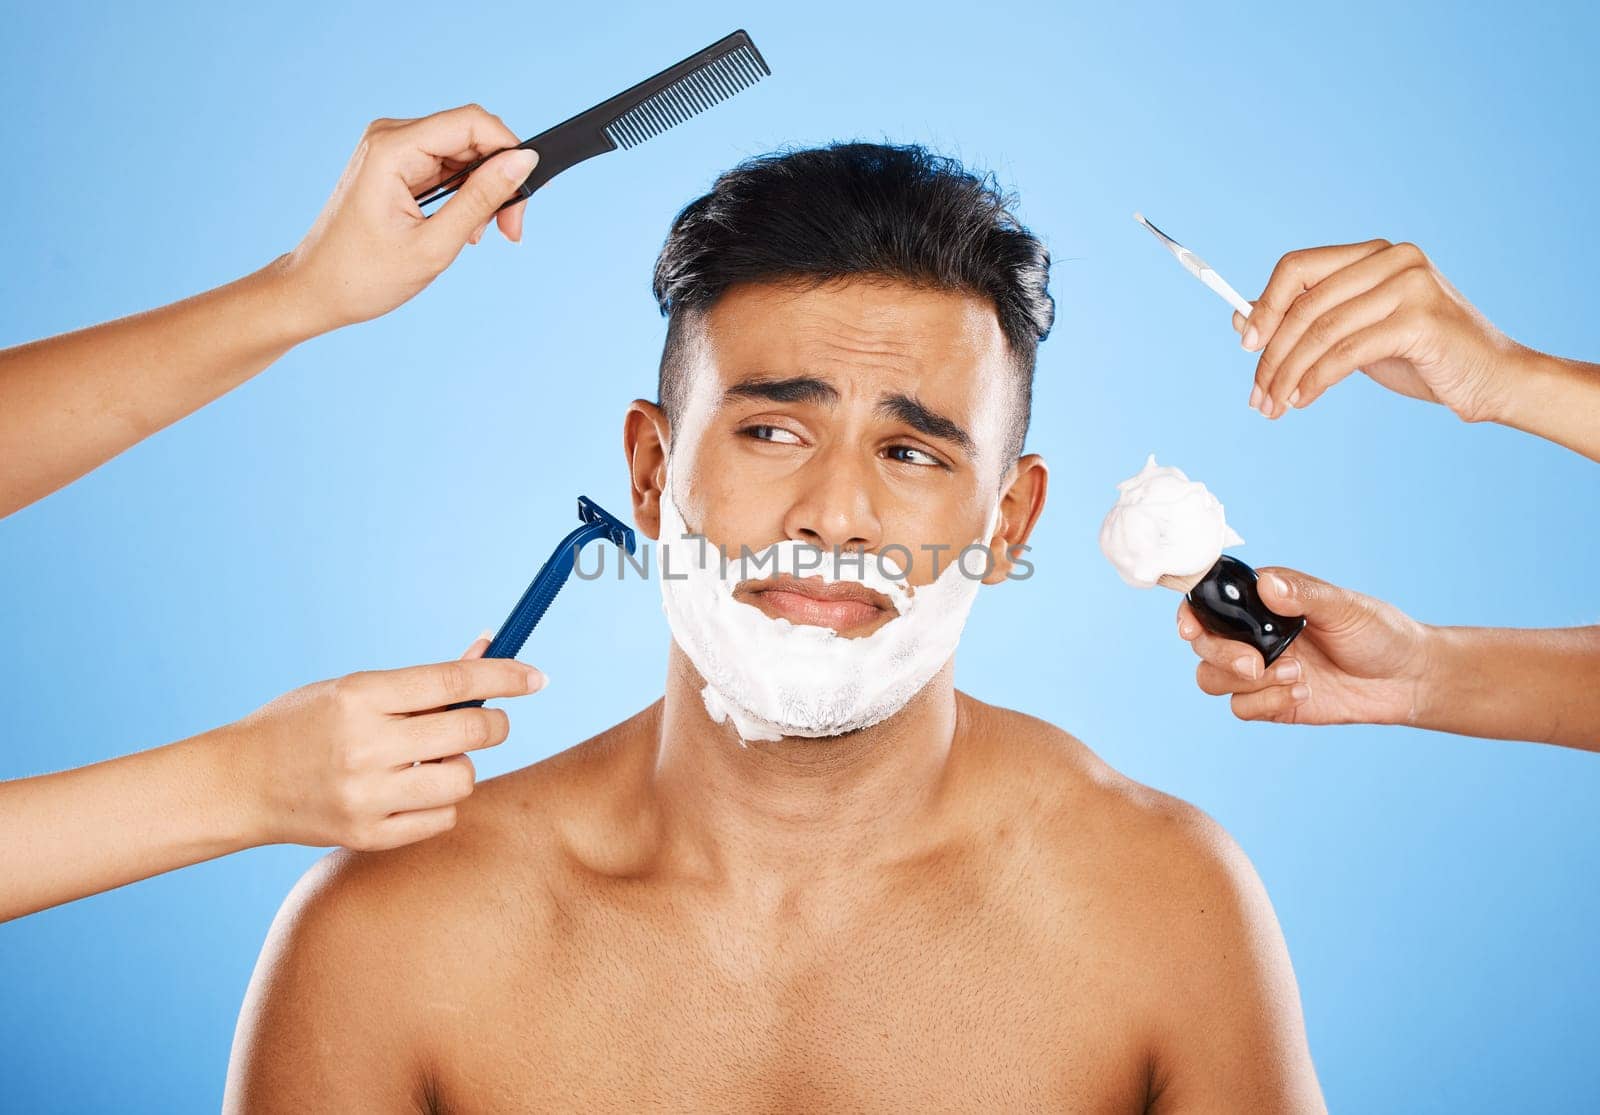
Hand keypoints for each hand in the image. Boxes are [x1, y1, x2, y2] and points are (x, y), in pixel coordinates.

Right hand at [223, 636, 545, 849]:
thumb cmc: (304, 724)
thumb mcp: (354, 688)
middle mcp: (364, 745)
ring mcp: (365, 795)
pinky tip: (412, 790)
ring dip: (461, 765)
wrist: (239, 784)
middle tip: (487, 721)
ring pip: (463, 777)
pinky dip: (440, 801)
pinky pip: (442, 817)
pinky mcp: (366, 835)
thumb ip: (422, 681)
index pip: (453, 680)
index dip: (505, 674)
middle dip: (494, 723)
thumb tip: (490, 647)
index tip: (538, 677)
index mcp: (359, 696)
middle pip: (470, 730)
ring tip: (430, 759)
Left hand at [280, 104, 538, 334]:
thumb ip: (481, 199)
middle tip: (510, 229)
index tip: (527, 194)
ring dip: (483, 191)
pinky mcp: (395, 163)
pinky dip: (463, 194)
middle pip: (471, 136)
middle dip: (499, 178)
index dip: (509, 151)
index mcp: (393, 149)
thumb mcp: (434, 244)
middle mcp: (391, 136)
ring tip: (480, 235)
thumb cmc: (363, 275)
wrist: (315, 290)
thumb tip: (522, 161)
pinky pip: (446, 165)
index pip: (472, 122)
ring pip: (463, 153)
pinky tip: (462, 227)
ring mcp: (391, 147)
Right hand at [1177, 566, 1432, 726]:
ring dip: (1247, 683)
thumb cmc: (1379, 633)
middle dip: (1222, 656)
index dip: (1190, 614)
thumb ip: (1304, 595)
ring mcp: (1260, 670)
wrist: (1407, 680)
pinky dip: (1267, 703)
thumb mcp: (1345, 607)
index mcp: (1264, 603)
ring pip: (1212, 679)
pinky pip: (1242, 708)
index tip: (1191, 628)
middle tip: (1256, 664)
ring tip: (1296, 676)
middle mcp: (1254, 635)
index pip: (1210, 603)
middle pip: (1204, 646)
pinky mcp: (1271, 702)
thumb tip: (1267, 584)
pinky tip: (1303, 694)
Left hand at [1235, 240, 1526, 422]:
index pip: (1298, 267)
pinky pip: (1346, 352)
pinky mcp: (1420, 319)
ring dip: (1288, 374)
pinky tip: (1302, 399)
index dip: (1265, 305)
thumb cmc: (1421, 356)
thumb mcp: (1355, 334)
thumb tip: (1242, 323)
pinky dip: (1316, 379)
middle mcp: (1393, 259)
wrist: (1492, 380)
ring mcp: (1410, 285)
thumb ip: (1308, 323)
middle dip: (1272, 354)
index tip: (1246, 345)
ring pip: (1321, 331)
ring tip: (1274, 405)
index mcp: (1375, 254)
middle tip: (1257, 395)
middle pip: (1305, 304)